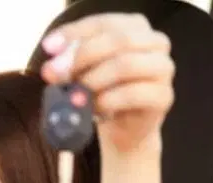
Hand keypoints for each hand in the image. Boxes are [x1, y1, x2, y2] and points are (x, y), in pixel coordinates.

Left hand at [40, 13, 174, 154]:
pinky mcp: (164, 96)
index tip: (48, 48)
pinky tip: (94, 109)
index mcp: (135, 26)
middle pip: (117, 40)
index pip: (102, 22)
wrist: (124, 129)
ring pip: (126, 65)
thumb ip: (69, 64)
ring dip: (93, 80)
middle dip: (81, 56)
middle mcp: (155, 42)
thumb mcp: (82, 73)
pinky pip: (134, 94)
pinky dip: (107, 101)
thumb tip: (52, 67)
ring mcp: (163, 68)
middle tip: (56, 75)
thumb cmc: (103, 92)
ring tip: (76, 96)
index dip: (73, 33)